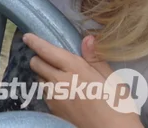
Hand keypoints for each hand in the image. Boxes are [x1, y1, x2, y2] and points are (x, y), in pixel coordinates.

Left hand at [23, 33, 144, 127]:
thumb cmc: (119, 107)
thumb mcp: (113, 81)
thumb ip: (96, 60)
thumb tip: (87, 39)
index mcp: (75, 69)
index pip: (46, 51)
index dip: (35, 42)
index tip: (28, 37)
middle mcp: (59, 81)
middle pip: (36, 63)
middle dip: (39, 58)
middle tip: (50, 59)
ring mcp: (54, 96)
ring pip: (38, 78)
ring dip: (44, 75)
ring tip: (60, 78)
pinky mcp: (52, 110)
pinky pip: (44, 93)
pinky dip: (49, 89)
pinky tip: (64, 93)